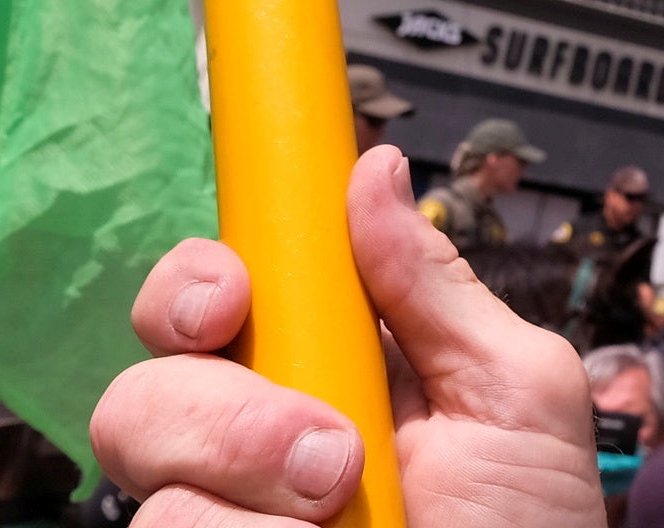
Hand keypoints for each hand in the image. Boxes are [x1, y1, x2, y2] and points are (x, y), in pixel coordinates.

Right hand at [91, 147, 604, 527]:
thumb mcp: (517, 397)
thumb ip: (435, 289)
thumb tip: (375, 170)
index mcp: (319, 372)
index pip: (206, 300)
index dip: (194, 283)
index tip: (229, 298)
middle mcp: (250, 447)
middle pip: (146, 387)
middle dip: (224, 411)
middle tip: (332, 455)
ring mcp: (222, 522)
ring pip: (148, 481)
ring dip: (253, 495)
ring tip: (347, 521)